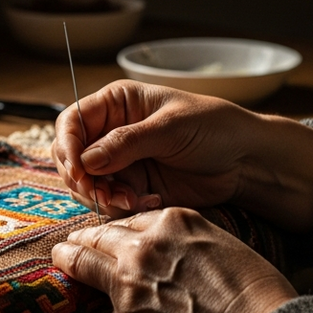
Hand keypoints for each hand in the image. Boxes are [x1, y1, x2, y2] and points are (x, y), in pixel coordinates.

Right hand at [51, 80, 312, 231]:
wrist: (245, 160)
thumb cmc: (214, 127)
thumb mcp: (170, 128)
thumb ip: (126, 143)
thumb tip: (85, 161)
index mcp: (116, 104)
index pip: (72, 122)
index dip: (67, 146)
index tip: (78, 170)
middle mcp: (111, 133)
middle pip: (71, 157)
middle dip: (83, 179)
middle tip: (104, 194)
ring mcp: (120, 163)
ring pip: (86, 185)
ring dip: (102, 197)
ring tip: (132, 200)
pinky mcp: (133, 188)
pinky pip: (110, 202)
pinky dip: (121, 207)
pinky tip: (148, 202)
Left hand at [51, 208, 296, 312]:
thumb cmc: (254, 290)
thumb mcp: (217, 242)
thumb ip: (179, 240)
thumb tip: (156, 250)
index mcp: (170, 220)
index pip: (126, 221)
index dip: (114, 231)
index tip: (103, 236)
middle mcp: (143, 246)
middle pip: (94, 236)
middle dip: (78, 241)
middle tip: (65, 245)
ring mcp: (130, 283)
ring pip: (86, 267)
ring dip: (74, 264)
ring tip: (62, 259)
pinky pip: (111, 312)